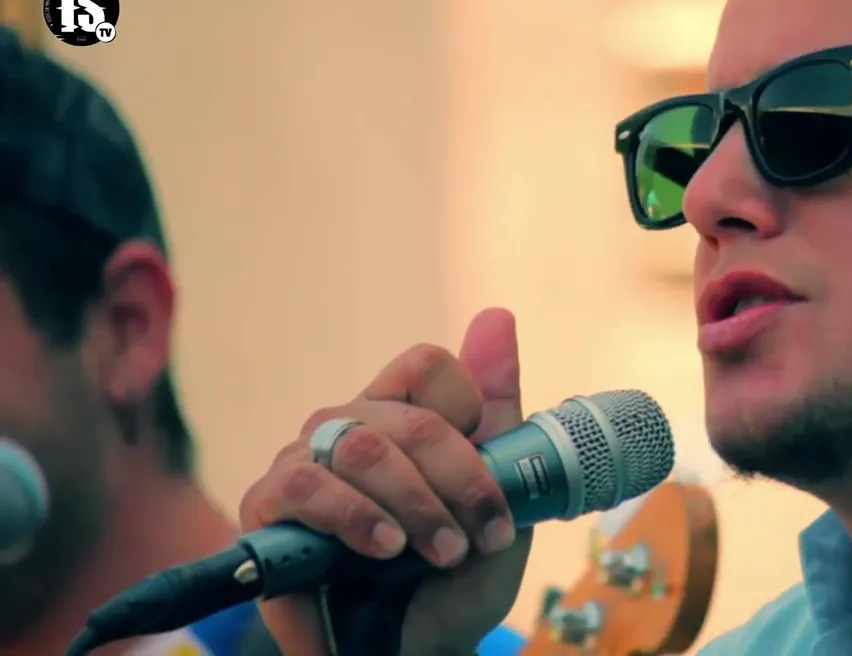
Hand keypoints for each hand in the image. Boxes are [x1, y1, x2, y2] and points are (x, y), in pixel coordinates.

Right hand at [239, 308, 533, 654]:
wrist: (414, 651)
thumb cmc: (452, 581)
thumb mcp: (500, 501)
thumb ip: (499, 414)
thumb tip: (497, 313)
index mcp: (404, 417)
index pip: (426, 365)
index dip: (466, 409)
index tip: (494, 475)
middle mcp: (350, 427)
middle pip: (407, 414)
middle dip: (459, 480)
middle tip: (478, 538)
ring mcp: (306, 462)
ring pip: (364, 446)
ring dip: (416, 504)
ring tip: (439, 552)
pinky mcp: (267, 506)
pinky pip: (308, 486)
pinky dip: (356, 517)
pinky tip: (383, 548)